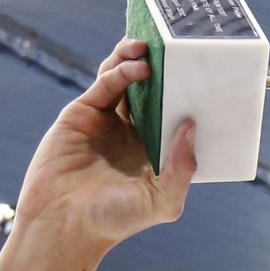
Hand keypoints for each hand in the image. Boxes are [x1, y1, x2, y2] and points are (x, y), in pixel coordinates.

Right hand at [14, 38, 196, 254]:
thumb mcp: (161, 201)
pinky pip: (106, 84)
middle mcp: (132, 135)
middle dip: (165, 71)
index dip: (188, 98)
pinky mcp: (84, 112)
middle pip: (153, 93)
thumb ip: (181, 168)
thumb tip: (191, 126)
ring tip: (152, 48)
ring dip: (139, 59)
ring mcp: (107, 122)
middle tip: (179, 51)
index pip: (175, 117)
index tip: (206, 80)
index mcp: (153, 154)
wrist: (63, 222)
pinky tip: (138, 66)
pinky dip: (121, 70)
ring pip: (126, 80)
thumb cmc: (114, 220)